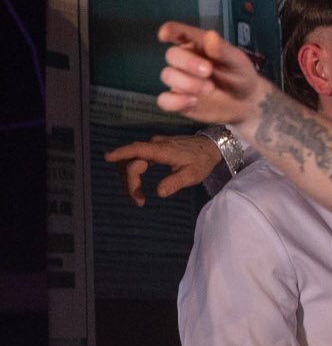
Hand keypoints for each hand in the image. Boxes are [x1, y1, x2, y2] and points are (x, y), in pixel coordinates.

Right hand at [105, 135, 223, 204]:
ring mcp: (153, 146)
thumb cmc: (202, 161)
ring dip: (129, 178)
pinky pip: (136, 158)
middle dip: (129, 181)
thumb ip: (175, 182)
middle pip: (130, 160)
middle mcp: (154, 145)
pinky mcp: (153, 149)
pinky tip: (137, 184)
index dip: (121, 153)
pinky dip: (132, 172)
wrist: (210, 147)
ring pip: (130, 160)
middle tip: (138, 200)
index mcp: (163, 150)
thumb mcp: (193, 175)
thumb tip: (159, 192)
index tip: (107, 157)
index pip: (137, 150)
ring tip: (137, 196)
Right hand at [156, 22, 267, 126]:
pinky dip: (175, 101)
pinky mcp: (178, 100)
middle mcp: (184, 61)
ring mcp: (179, 80)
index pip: (178, 33)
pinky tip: (192, 101)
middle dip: (187, 62)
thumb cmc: (239, 75)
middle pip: (172, 55)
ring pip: (168, 76)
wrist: (246, 102)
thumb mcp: (236, 61)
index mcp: (197, 45)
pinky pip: (165, 100)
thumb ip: (223, 49)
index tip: (165, 34)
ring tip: (210, 88)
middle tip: (208, 70)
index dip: (170, 31)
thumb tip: (211, 35)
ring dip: (187, 82)